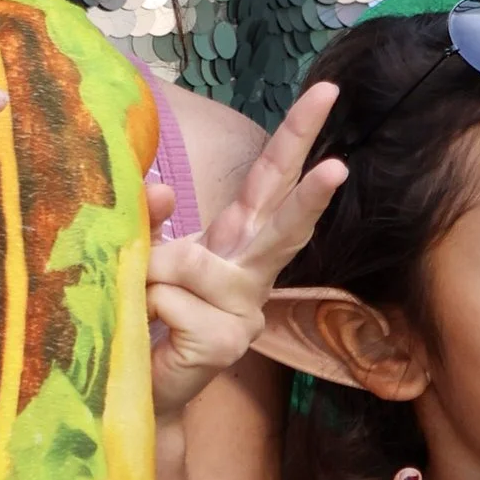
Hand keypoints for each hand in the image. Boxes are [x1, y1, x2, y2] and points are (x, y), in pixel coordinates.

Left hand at [145, 83, 347, 418]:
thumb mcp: (145, 255)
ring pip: (195, 262)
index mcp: (236, 241)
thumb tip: (161, 189)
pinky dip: (149, 306)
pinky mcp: (227, 342)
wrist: (140, 387)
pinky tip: (158, 331)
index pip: (270, 180)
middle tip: (339, 165)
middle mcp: (251, 273)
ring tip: (148, 300)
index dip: (296, 135)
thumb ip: (150, 218)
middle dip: (311, 193)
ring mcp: (246, 311)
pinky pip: (173, 299)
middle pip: (284, 222)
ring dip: (155, 274)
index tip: (327, 91)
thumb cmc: (147, 314)